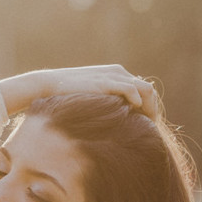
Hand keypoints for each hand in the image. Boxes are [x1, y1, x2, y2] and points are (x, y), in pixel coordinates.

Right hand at [0, 65, 159, 119]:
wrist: (49, 86)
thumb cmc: (67, 98)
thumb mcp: (92, 101)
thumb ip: (106, 105)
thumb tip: (117, 124)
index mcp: (117, 76)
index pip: (143, 90)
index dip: (149, 108)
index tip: (147, 126)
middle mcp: (119, 73)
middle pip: (149, 90)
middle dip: (152, 110)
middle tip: (150, 129)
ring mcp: (114, 76)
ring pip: (146, 89)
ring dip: (149, 108)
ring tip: (146, 124)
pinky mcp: (106, 81)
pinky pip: (131, 89)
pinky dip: (137, 102)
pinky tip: (134, 113)